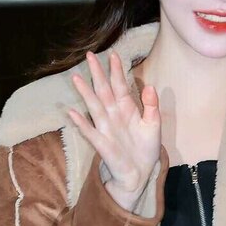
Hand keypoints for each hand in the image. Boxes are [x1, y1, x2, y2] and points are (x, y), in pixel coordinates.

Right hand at [68, 51, 161, 199]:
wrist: (140, 171)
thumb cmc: (146, 147)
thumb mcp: (153, 124)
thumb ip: (151, 105)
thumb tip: (150, 86)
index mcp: (127, 108)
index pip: (120, 85)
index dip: (116, 71)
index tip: (113, 54)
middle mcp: (114, 115)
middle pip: (104, 90)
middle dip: (97, 74)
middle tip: (89, 55)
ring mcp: (106, 128)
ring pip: (94, 106)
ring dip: (85, 93)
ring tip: (76, 78)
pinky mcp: (102, 143)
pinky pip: (90, 131)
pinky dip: (81, 123)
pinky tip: (72, 113)